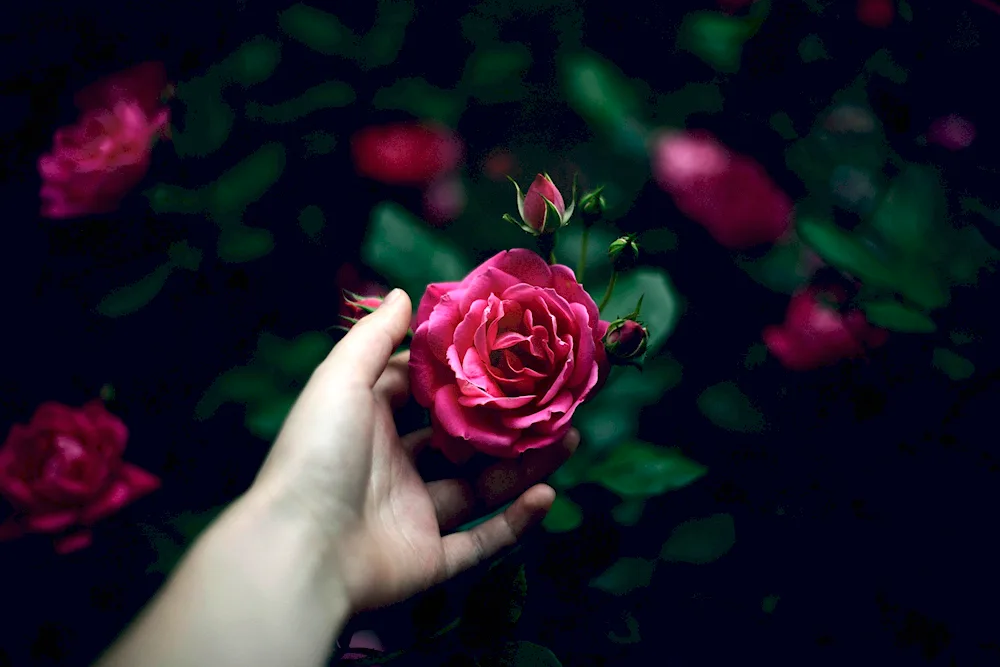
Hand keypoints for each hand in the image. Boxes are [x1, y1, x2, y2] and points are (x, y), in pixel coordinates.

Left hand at [250, 288, 579, 612]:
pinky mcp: (430, 559)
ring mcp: (414, 515)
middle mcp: (395, 469)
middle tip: (553, 399)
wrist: (299, 547)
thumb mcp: (341, 380)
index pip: (424, 393)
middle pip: (464, 442)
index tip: (508, 352)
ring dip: (526, 466)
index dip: (464, 373)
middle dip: (508, 422)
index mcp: (371, 425)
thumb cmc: (316, 454)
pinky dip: (517, 523)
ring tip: (569, 437)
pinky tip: (547, 495)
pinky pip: (482, 541)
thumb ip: (375, 337)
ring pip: (483, 488)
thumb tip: (405, 294)